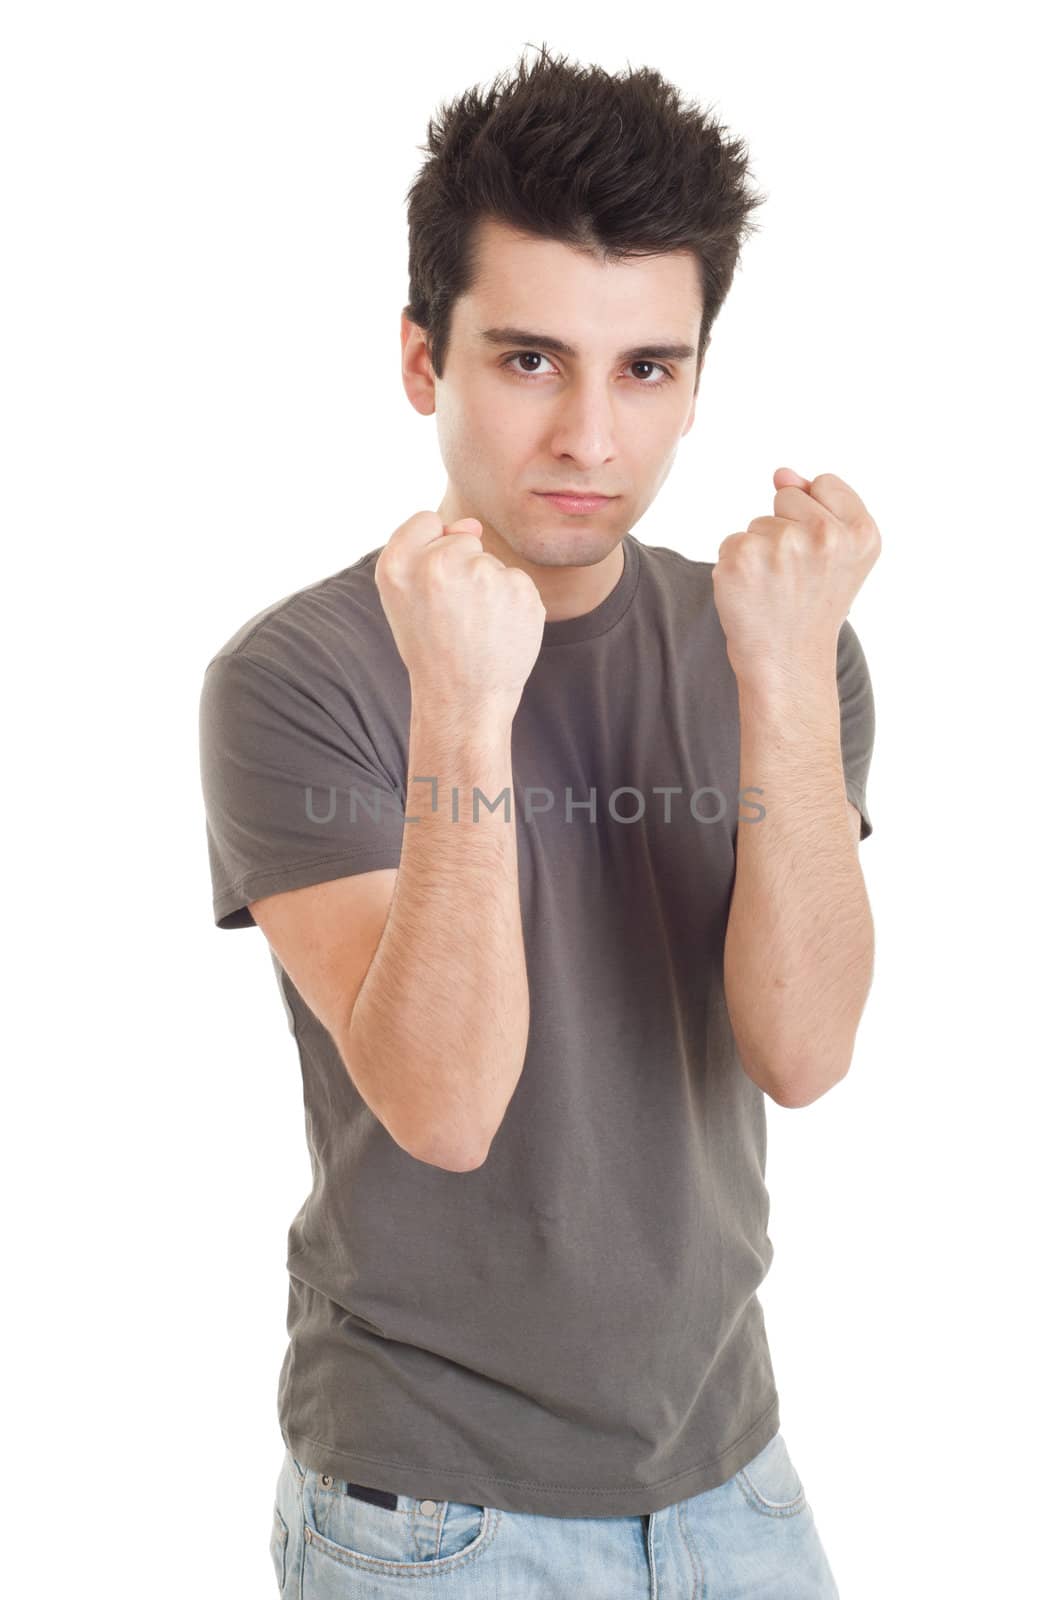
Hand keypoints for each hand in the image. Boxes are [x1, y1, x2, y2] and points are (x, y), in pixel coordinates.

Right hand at [375, 511, 546, 717]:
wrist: (463, 699)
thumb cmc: (431, 647)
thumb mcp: (405, 598)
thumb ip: (426, 549)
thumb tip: (475, 524)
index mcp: (398, 565)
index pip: (425, 521)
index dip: (431, 548)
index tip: (432, 584)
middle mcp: (437, 563)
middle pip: (463, 539)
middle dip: (462, 570)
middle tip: (453, 617)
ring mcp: (482, 574)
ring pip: (491, 563)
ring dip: (489, 589)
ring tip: (475, 628)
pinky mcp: (519, 589)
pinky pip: (516, 582)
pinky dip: (512, 604)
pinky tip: (498, 631)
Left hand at [711, 468, 880, 685]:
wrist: (787, 663)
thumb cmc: (812, 606)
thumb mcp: (838, 553)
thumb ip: (818, 502)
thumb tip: (781, 473)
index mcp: (861, 532)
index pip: (823, 483)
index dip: (815, 516)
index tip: (820, 557)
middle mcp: (826, 536)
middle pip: (787, 497)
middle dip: (786, 530)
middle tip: (795, 578)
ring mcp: (782, 547)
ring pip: (758, 522)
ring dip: (761, 551)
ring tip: (775, 589)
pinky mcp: (740, 559)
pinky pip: (732, 541)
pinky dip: (736, 566)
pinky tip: (753, 594)